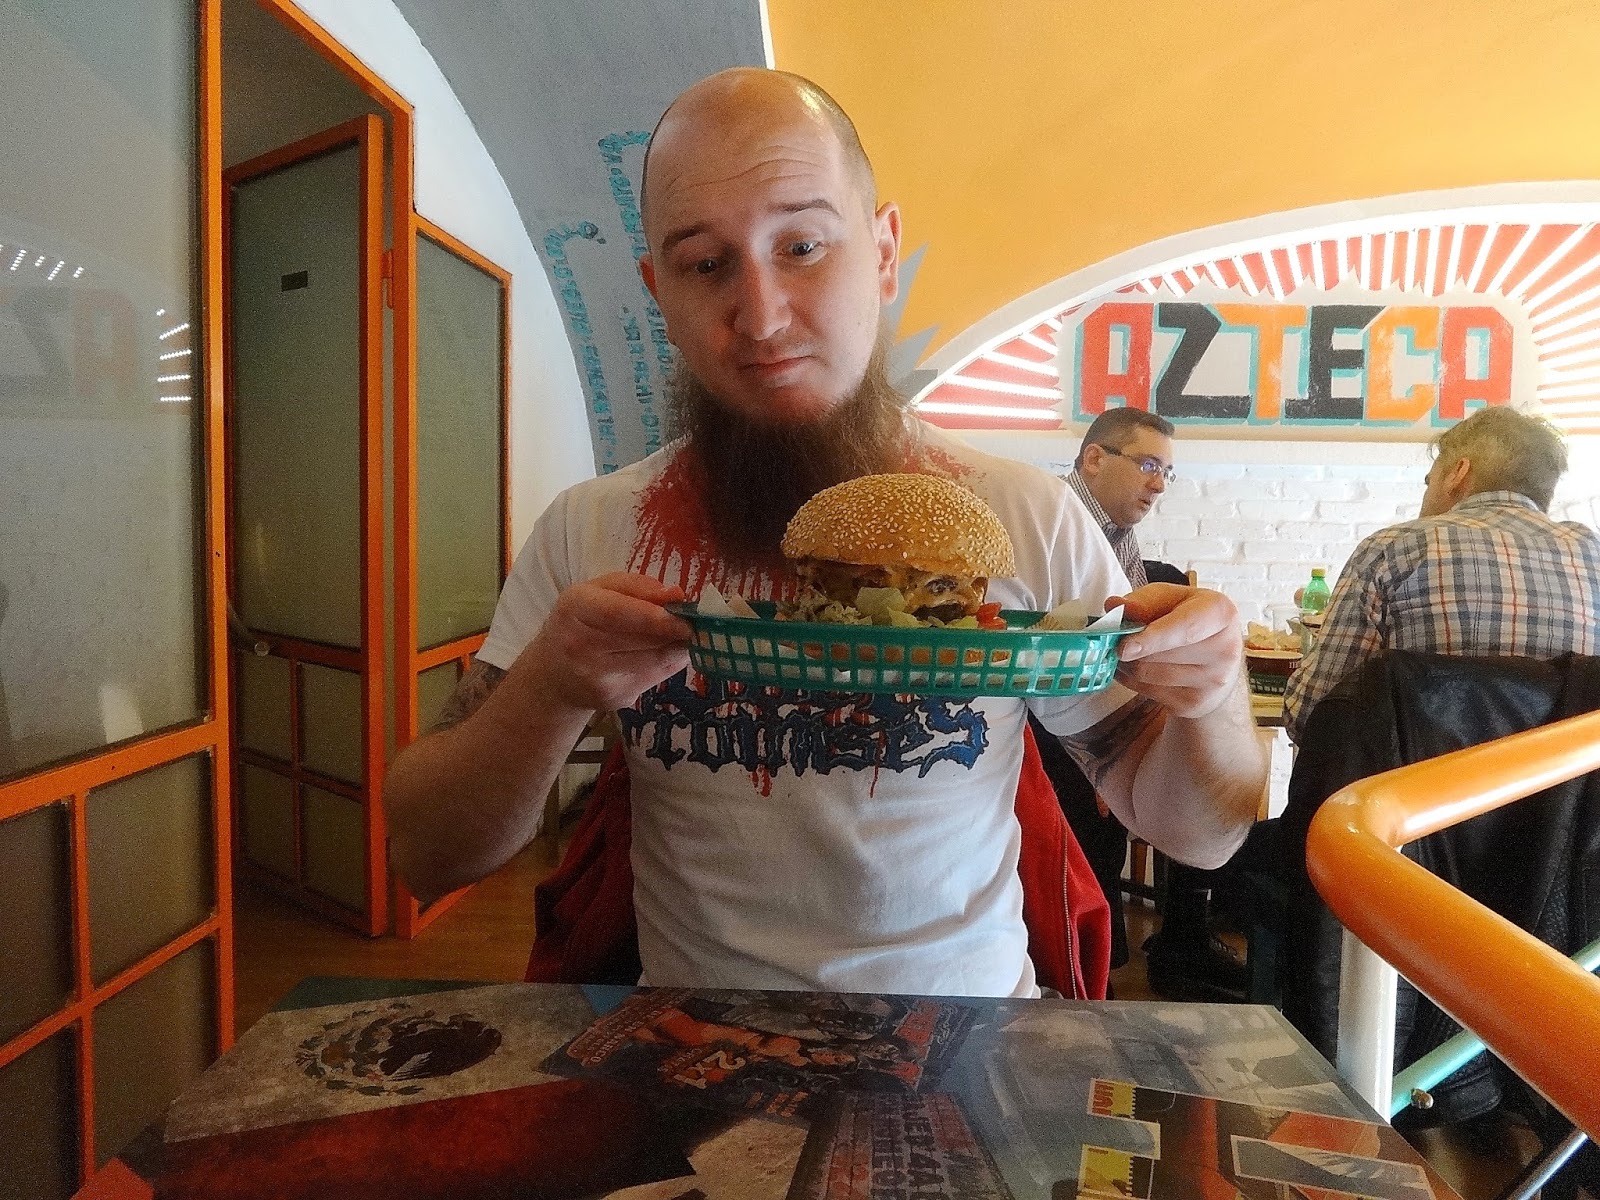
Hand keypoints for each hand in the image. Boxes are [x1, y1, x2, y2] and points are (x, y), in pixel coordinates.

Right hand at [518, 572, 691, 712]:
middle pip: (642, 638)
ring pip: (655, 660)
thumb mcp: (597, 591)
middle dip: (675, 630)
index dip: (656, 616)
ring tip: (681, 634)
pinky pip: (655, 677)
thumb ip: (636, 587)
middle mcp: (580, 646)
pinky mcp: (614, 699)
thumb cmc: (580, 622)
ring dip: (676, 647)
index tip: (686, 617)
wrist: (552, 676)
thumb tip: (676, 595)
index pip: (617, 612)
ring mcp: (596, 678)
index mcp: (574, 608)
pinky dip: (668, 663)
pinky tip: (662, 654)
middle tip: (696, 622)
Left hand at [1108, 583, 1244, 719]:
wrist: (1217, 662)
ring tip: (1124, 652)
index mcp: (1220, 613)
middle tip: (1114, 640)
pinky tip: (1133, 668)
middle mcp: (1224, 649)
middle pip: (1160, 654)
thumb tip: (1115, 605)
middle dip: (1130, 648)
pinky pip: (1148, 692)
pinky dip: (1131, 680)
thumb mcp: (1172, 600)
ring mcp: (1213, 681)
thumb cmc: (1189, 620)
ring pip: (1149, 674)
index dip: (1153, 638)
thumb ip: (1144, 601)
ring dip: (1126, 663)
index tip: (1125, 647)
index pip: (1185, 629)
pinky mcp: (1196, 703)